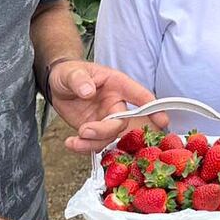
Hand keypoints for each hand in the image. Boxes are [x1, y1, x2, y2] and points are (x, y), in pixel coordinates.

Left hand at [50, 60, 167, 151]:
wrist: (58, 84)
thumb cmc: (70, 73)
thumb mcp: (71, 72)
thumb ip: (80, 80)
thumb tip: (88, 90)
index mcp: (117, 84)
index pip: (140, 96)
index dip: (153, 108)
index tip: (162, 121)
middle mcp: (116, 103)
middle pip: (122, 122)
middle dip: (105, 130)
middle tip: (85, 130)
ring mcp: (106, 118)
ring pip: (109, 137)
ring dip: (92, 143)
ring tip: (74, 141)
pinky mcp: (95, 130)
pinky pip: (96, 144)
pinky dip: (84, 147)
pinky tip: (71, 143)